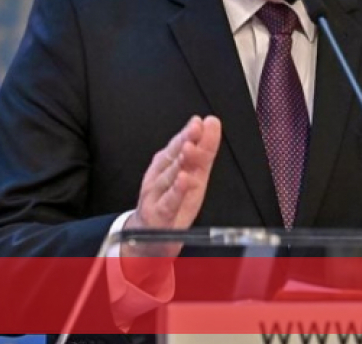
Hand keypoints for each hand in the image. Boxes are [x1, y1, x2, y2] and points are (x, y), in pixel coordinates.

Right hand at [120, 116, 221, 289]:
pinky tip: (184, 180)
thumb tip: (211, 122)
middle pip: (173, 157)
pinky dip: (176, 191)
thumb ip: (203, 151)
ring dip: (179, 162)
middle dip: (185, 141)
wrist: (150, 239)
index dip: (192, 133)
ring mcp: (155, 196)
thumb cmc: (172, 204)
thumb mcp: (192, 177)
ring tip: (190, 148)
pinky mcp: (157, 216)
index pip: (181, 145)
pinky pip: (168, 202)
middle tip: (196, 127)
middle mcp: (159, 176)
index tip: (205, 121)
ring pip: (169, 176)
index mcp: (168, 165)